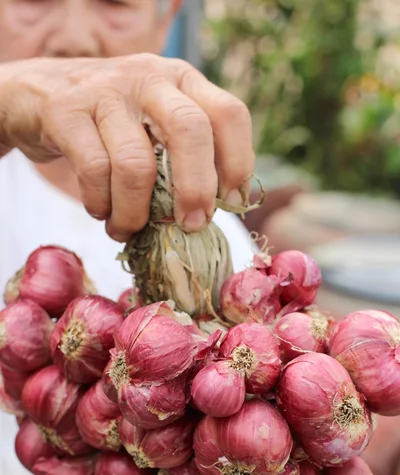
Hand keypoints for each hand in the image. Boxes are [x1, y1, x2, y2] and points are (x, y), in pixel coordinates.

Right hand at [0, 55, 253, 240]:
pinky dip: (101, 205)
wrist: (38, 94)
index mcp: (182, 81)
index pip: (229, 113)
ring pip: (136, 163)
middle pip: (190, 130)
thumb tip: (214, 210)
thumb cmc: (112, 123)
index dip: (238, 162)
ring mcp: (106, 91)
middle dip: (196, 188)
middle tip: (191, 225)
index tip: (231, 203)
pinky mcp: (66, 111)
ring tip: (127, 229)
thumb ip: (185, 154)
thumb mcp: (156, 123)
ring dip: (135, 212)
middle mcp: (149, 78)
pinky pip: (95, 171)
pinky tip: (101, 212)